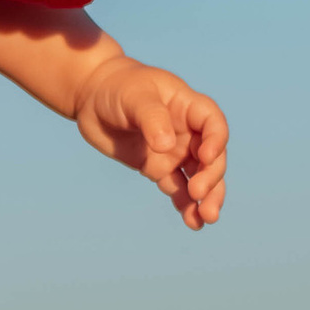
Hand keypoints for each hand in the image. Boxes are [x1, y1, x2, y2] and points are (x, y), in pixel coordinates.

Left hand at [70, 48, 229, 228]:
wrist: (94, 96)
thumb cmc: (117, 87)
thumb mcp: (134, 97)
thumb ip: (152, 118)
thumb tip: (166, 147)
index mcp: (187, 107)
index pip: (212, 124)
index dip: (216, 141)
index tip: (205, 156)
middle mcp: (187, 131)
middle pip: (210, 156)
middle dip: (210, 176)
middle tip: (198, 193)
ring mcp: (174, 151)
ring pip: (198, 177)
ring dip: (206, 197)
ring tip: (206, 218)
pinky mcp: (158, 168)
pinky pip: (177, 188)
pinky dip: (185, 205)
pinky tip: (191, 222)